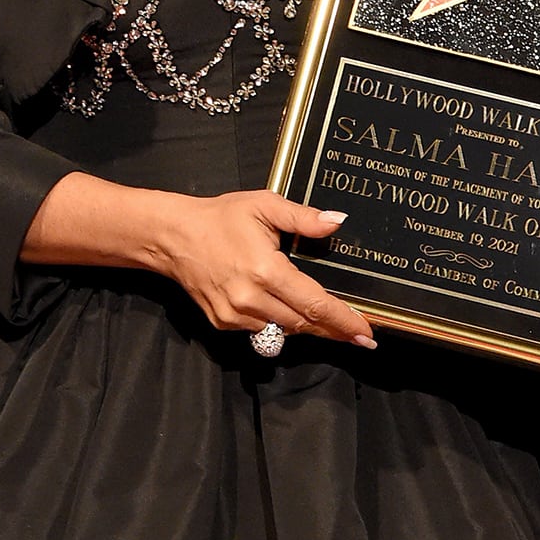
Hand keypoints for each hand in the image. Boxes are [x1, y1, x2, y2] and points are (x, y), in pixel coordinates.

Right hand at [153, 191, 377, 347]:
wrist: (173, 237)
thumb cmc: (220, 217)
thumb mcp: (264, 205)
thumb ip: (303, 217)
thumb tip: (337, 221)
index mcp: (266, 270)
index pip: (315, 304)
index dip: (343, 321)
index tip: (366, 334)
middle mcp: (251, 298)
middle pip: (304, 324)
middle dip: (333, 329)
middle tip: (359, 334)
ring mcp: (235, 315)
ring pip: (283, 330)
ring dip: (307, 326)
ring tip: (329, 322)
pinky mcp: (223, 323)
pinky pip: (261, 330)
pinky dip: (278, 323)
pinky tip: (286, 310)